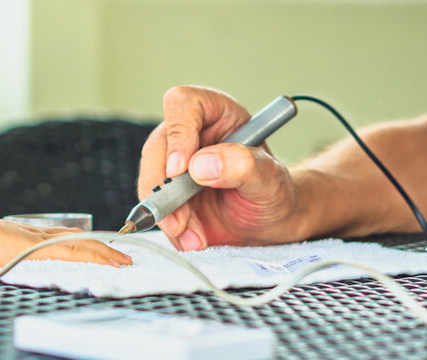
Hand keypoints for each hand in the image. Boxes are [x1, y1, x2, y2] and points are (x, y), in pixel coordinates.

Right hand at [0, 217, 132, 267]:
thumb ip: (11, 257)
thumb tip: (14, 264)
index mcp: (30, 234)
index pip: (66, 236)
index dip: (87, 242)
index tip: (103, 247)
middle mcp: (39, 233)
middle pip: (80, 237)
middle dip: (104, 247)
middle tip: (123, 255)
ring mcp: (39, 238)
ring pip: (81, 243)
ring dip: (104, 252)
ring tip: (123, 260)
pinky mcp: (37, 247)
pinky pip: (71, 251)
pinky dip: (91, 256)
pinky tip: (104, 261)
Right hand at [138, 86, 301, 250]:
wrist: (269, 223)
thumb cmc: (275, 191)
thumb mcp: (270, 178)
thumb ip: (243, 165)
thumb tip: (200, 165)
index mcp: (215, 113)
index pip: (183, 104)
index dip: (177, 135)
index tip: (181, 170)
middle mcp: (190, 133)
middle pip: (157, 148)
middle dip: (164, 189)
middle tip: (180, 219)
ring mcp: (175, 163)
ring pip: (151, 181)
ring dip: (167, 214)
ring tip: (194, 237)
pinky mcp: (168, 191)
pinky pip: (155, 207)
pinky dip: (169, 227)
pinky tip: (191, 238)